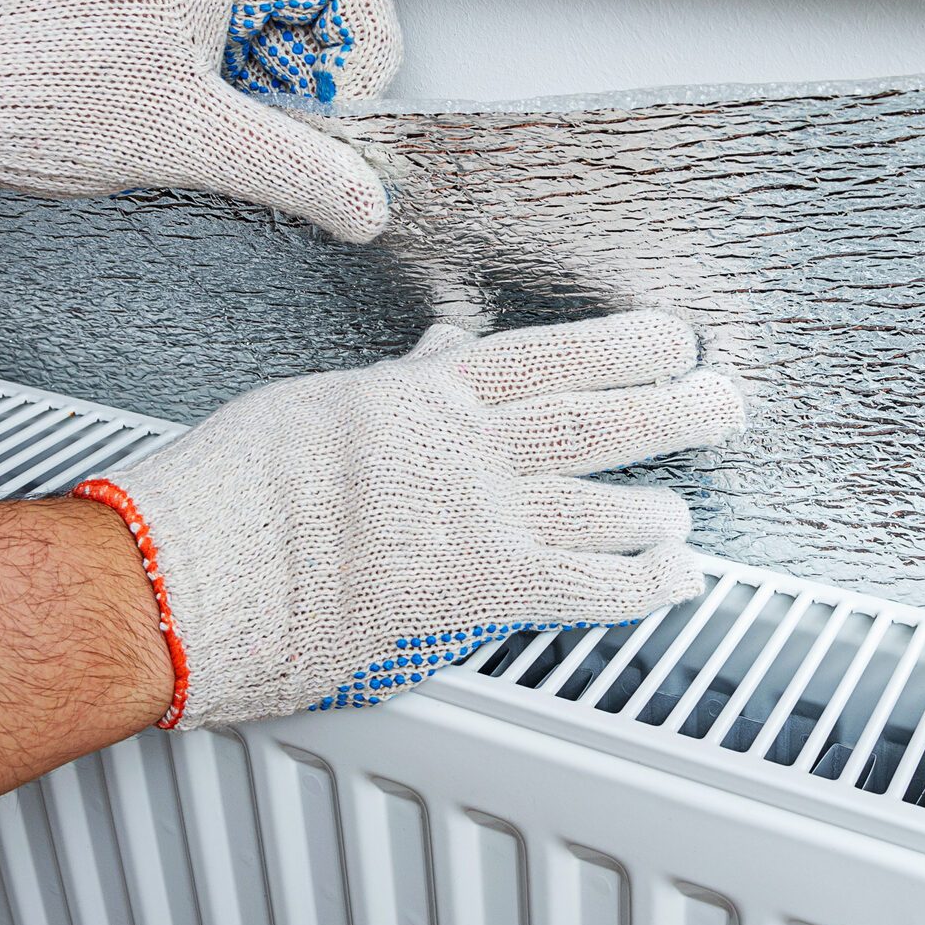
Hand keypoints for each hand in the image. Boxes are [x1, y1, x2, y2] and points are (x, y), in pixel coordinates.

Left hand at [0, 0, 401, 241]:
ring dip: (263, 65)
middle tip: (291, 126)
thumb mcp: (190, 144)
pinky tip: (186, 106)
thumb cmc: (26, 91)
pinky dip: (217, 57)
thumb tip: (359, 198)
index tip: (348, 109)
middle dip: (310, 63)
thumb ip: (295, 171)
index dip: (365, 50)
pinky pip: (203, 1)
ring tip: (228, 123)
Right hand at [75, 312, 745, 728]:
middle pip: (598, 417)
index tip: (666, 336)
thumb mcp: (313, 403)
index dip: (621, 344)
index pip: (547, 354)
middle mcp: (465, 445)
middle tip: (725, 399)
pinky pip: (587, 587)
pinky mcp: (478, 587)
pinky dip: (644, 584)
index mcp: (423, 394)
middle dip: (675, 406)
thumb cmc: (231, 487)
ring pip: (603, 501)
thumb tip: (432, 356)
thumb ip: (390, 384)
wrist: (199, 561)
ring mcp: (478, 514)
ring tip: (683, 510)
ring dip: (658, 507)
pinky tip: (679, 580)